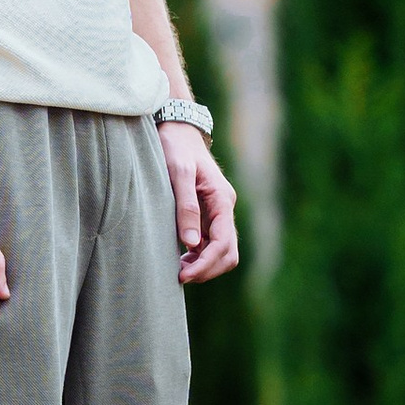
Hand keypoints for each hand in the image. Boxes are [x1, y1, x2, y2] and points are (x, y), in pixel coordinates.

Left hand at [160, 123, 238, 282]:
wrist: (176, 128)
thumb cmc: (175, 146)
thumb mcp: (177, 172)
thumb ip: (186, 206)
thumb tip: (192, 243)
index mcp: (223, 199)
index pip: (224, 243)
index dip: (206, 263)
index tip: (184, 274)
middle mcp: (224, 208)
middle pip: (228, 252)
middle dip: (208, 269)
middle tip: (179, 277)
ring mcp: (217, 212)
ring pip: (221, 250)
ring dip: (203, 265)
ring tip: (177, 270)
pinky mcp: (207, 213)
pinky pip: (210, 243)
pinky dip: (198, 256)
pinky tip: (179, 258)